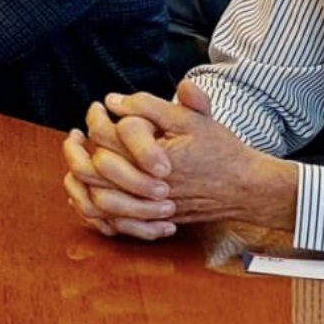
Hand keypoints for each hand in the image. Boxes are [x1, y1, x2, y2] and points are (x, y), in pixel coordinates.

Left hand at [62, 83, 300, 239]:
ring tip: (80, 159)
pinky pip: (113, 222)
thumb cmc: (221, 151)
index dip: (95, 118)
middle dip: (77, 149)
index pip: (105, 136)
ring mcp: (150, 208)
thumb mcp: (192, 119)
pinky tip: (92, 187)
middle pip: (92, 169)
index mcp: (153, 157)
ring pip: (97, 200)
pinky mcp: (154, 222)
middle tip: (77, 134)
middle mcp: (147, 185)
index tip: (98, 108)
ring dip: (81, 180)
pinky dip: (97, 207)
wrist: (246, 187)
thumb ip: (152, 106)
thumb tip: (114, 101)